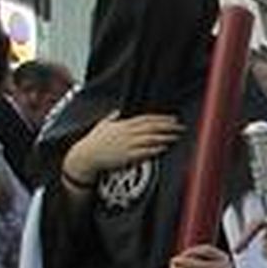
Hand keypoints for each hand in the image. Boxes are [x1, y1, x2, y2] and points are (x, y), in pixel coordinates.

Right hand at [64, 113, 182, 183]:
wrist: (86, 156)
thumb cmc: (93, 142)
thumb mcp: (101, 125)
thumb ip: (111, 118)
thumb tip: (116, 111)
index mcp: (123, 125)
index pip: (146, 119)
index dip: (161, 118)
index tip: (173, 118)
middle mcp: (127, 133)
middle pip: (152, 127)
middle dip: (168, 126)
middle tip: (181, 127)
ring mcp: (127, 144)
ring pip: (151, 138)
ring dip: (165, 137)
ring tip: (176, 137)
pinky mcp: (127, 156)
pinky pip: (144, 152)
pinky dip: (155, 149)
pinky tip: (164, 148)